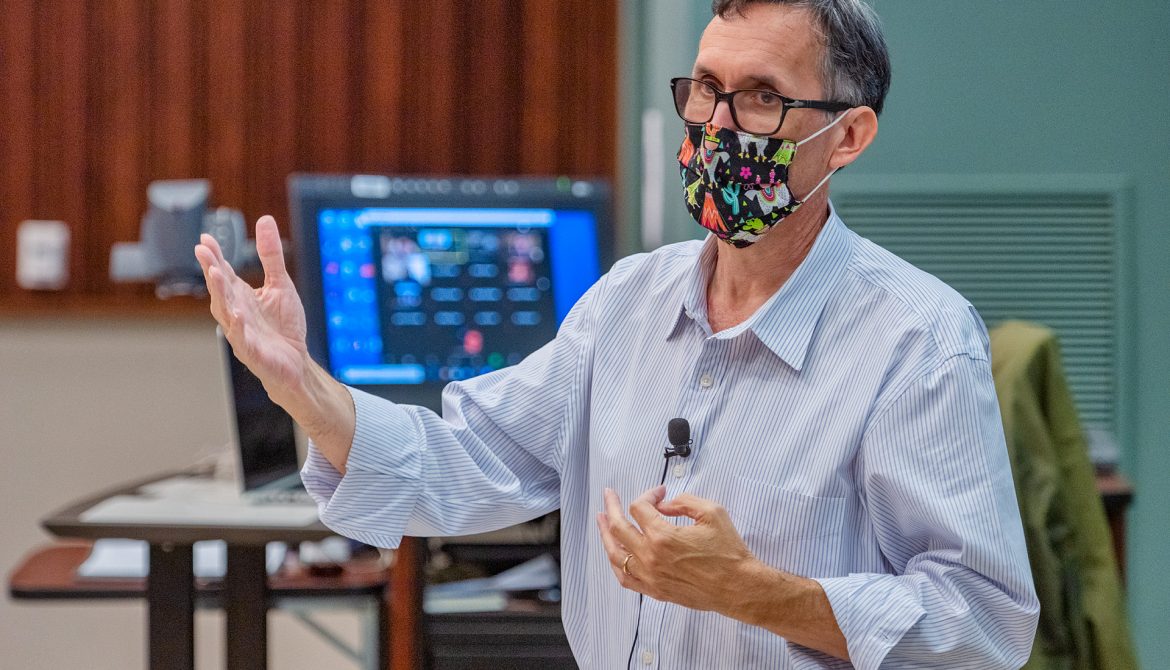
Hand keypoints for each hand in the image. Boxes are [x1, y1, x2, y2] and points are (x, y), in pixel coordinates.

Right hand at [194, 215, 308, 402]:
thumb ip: (271, 255)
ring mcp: (242, 333)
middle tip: (203, 251)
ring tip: (215, 274)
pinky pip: (243, 340)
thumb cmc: (284, 326)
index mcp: (241, 296)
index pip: (224, 274)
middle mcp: (236, 313)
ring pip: (227, 312)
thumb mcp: (280, 284)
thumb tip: (265, 220)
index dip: (215, 257)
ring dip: (220, 294)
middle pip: (220, 290)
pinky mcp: (253, 353)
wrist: (296, 363)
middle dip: (212, 271)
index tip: (205, 239)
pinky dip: (239, 328)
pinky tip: (238, 315)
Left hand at [596, 486, 756, 613]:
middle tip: (609, 496)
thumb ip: (683, 502)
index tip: (660, 493)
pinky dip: (616, 564)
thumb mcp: (712, 512)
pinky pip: (625, 578)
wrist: (738, 587)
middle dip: (612, 507)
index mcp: (663, 537)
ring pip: (615, 554)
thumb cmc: (728, 553)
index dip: (648, 495)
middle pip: (618, 527)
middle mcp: (651, 557)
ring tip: (601, 521)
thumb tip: (664, 505)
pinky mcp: (655, 591)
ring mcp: (650, 576)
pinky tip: (614, 553)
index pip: (640, 508)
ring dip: (606, 534)